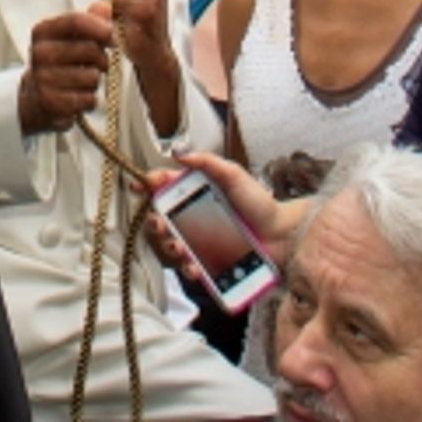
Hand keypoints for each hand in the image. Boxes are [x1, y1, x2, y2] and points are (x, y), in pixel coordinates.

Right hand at [18, 2, 111, 133]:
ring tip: (84, 81)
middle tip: (98, 63)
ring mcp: (42, 78)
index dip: (100, 27)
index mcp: (42, 31)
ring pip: (92, 77)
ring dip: (95, 81)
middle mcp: (39, 53)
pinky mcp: (50, 102)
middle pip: (90, 50)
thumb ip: (89, 21)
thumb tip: (105, 6)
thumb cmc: (59, 63)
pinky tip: (78, 97)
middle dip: (102, 58)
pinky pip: (88, 99)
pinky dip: (89, 100)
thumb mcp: (69, 38)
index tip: (112, 35)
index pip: (76, 21)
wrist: (34, 99)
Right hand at [140, 149, 304, 276]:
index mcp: (196, 192)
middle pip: (163, 220)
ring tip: (178, 246)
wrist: (282, 235)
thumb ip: (207, 162)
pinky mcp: (210, 263)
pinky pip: (192, 268)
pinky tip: (193, 266)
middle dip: (154, 222)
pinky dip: (189, 269)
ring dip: (170, 247)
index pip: (166, 187)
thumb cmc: (258, 202)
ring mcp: (201, 242)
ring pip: (173, 246)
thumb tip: (178, 153)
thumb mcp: (233, 175)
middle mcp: (194, 217)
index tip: (139, 186)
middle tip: (158, 224)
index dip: (149, 185)